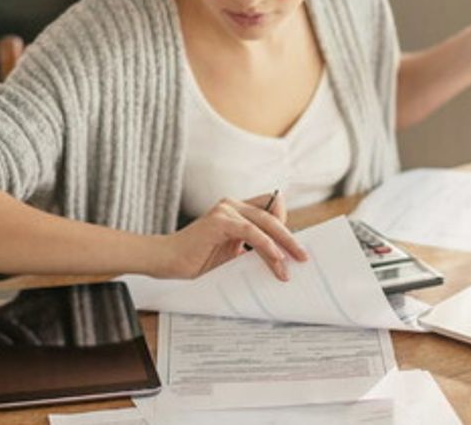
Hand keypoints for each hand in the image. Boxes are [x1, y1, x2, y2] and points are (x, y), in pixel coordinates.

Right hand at [156, 192, 307, 280]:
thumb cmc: (196, 260)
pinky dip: (266, 245)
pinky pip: (251, 232)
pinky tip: (276, 259)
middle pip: (272, 216)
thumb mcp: (231, 254)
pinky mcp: (220, 221)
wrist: (168, 261)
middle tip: (303, 257)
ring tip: (291, 266)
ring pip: (265, 224)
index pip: (270, 208)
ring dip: (281, 246)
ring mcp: (225, 211)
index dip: (284, 224)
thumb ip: (251, 249)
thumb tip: (280, 259)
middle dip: (290, 238)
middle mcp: (231, 205)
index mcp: (235, 210)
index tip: (295, 247)